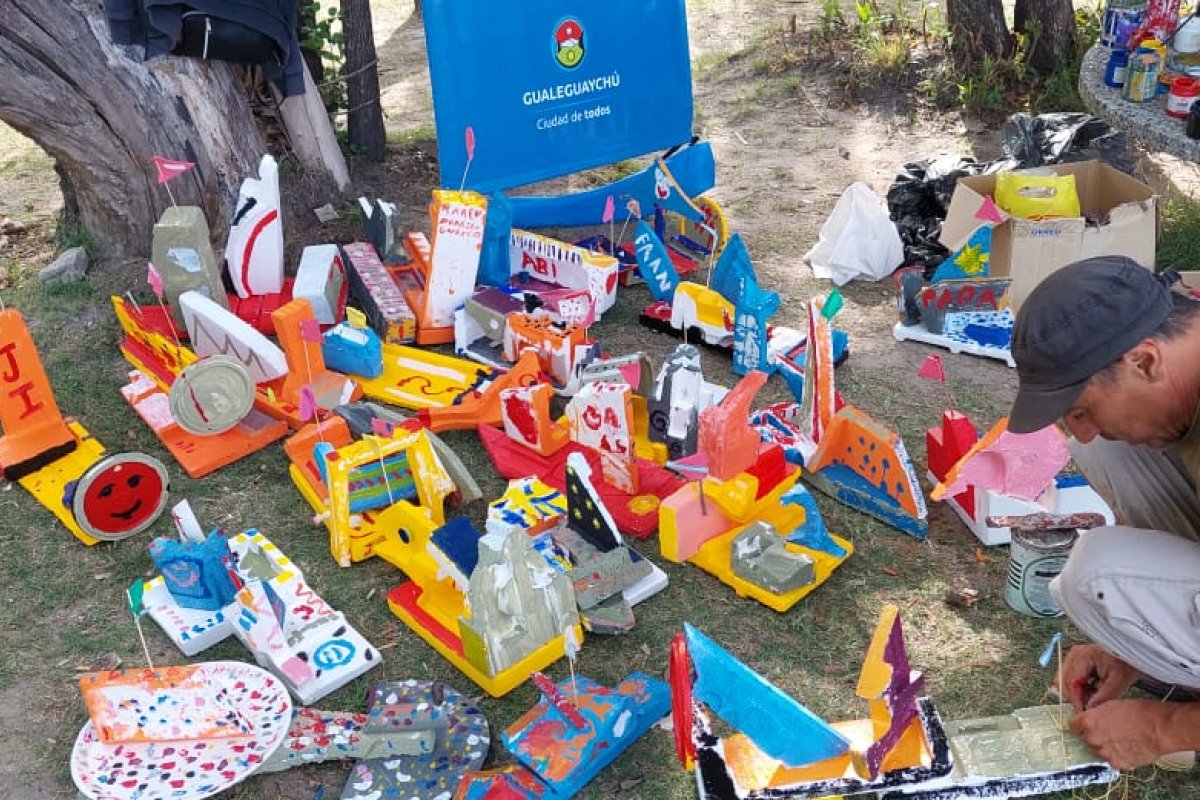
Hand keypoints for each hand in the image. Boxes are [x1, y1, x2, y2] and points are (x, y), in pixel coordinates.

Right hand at [1060, 644, 1138, 711]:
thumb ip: (1102, 696)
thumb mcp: (1118, 682)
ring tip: (1092, 697)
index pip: (1072, 681)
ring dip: (1075, 692)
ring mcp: (1072, 657)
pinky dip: (1078, 688)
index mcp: (1084, 656)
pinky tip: (1091, 690)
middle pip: (1063, 680)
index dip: (1075, 698)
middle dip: (1074, 696)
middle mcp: (1074, 654)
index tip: (1082, 711)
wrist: (1131, 655)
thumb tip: (1088, 709)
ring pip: (1064, 680)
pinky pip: (1068, 678)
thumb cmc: (1126, 665)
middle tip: (1088, 706)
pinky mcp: (1074, 661)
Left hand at [1069, 699, 1187, 770]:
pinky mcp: (1117, 764)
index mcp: (1088, 722)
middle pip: (1085, 739)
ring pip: (1098, 751)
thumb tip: (1089, 718)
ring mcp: (1104, 753)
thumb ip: (1095, 714)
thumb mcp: (1111, 705)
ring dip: (1105, 746)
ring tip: (1121, 739)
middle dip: (1093, 735)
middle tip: (1109, 731)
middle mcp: (1092, 739)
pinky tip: (1129, 748)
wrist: (1160, 728)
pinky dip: (1118, 756)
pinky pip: (1112, 760)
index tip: (1085, 725)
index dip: (1080, 724)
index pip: (1072, 726)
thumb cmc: (1138, 712)